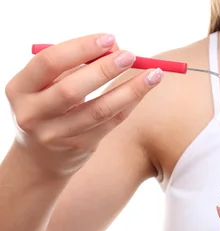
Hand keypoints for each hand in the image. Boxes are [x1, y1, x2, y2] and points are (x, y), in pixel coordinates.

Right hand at [4, 33, 162, 176]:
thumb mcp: (48, 85)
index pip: (49, 63)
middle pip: (72, 89)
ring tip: (153, 74)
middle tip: (131, 55)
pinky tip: (145, 89)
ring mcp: (56, 134)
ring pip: (99, 110)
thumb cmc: (49, 106)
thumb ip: (75, 66)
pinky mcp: (80, 146)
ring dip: (130, 90)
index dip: (80, 48)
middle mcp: (33, 114)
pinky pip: (112, 122)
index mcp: (20, 89)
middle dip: (104, 70)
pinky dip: (130, 103)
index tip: (110, 39)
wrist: (41, 156)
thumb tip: (115, 48)